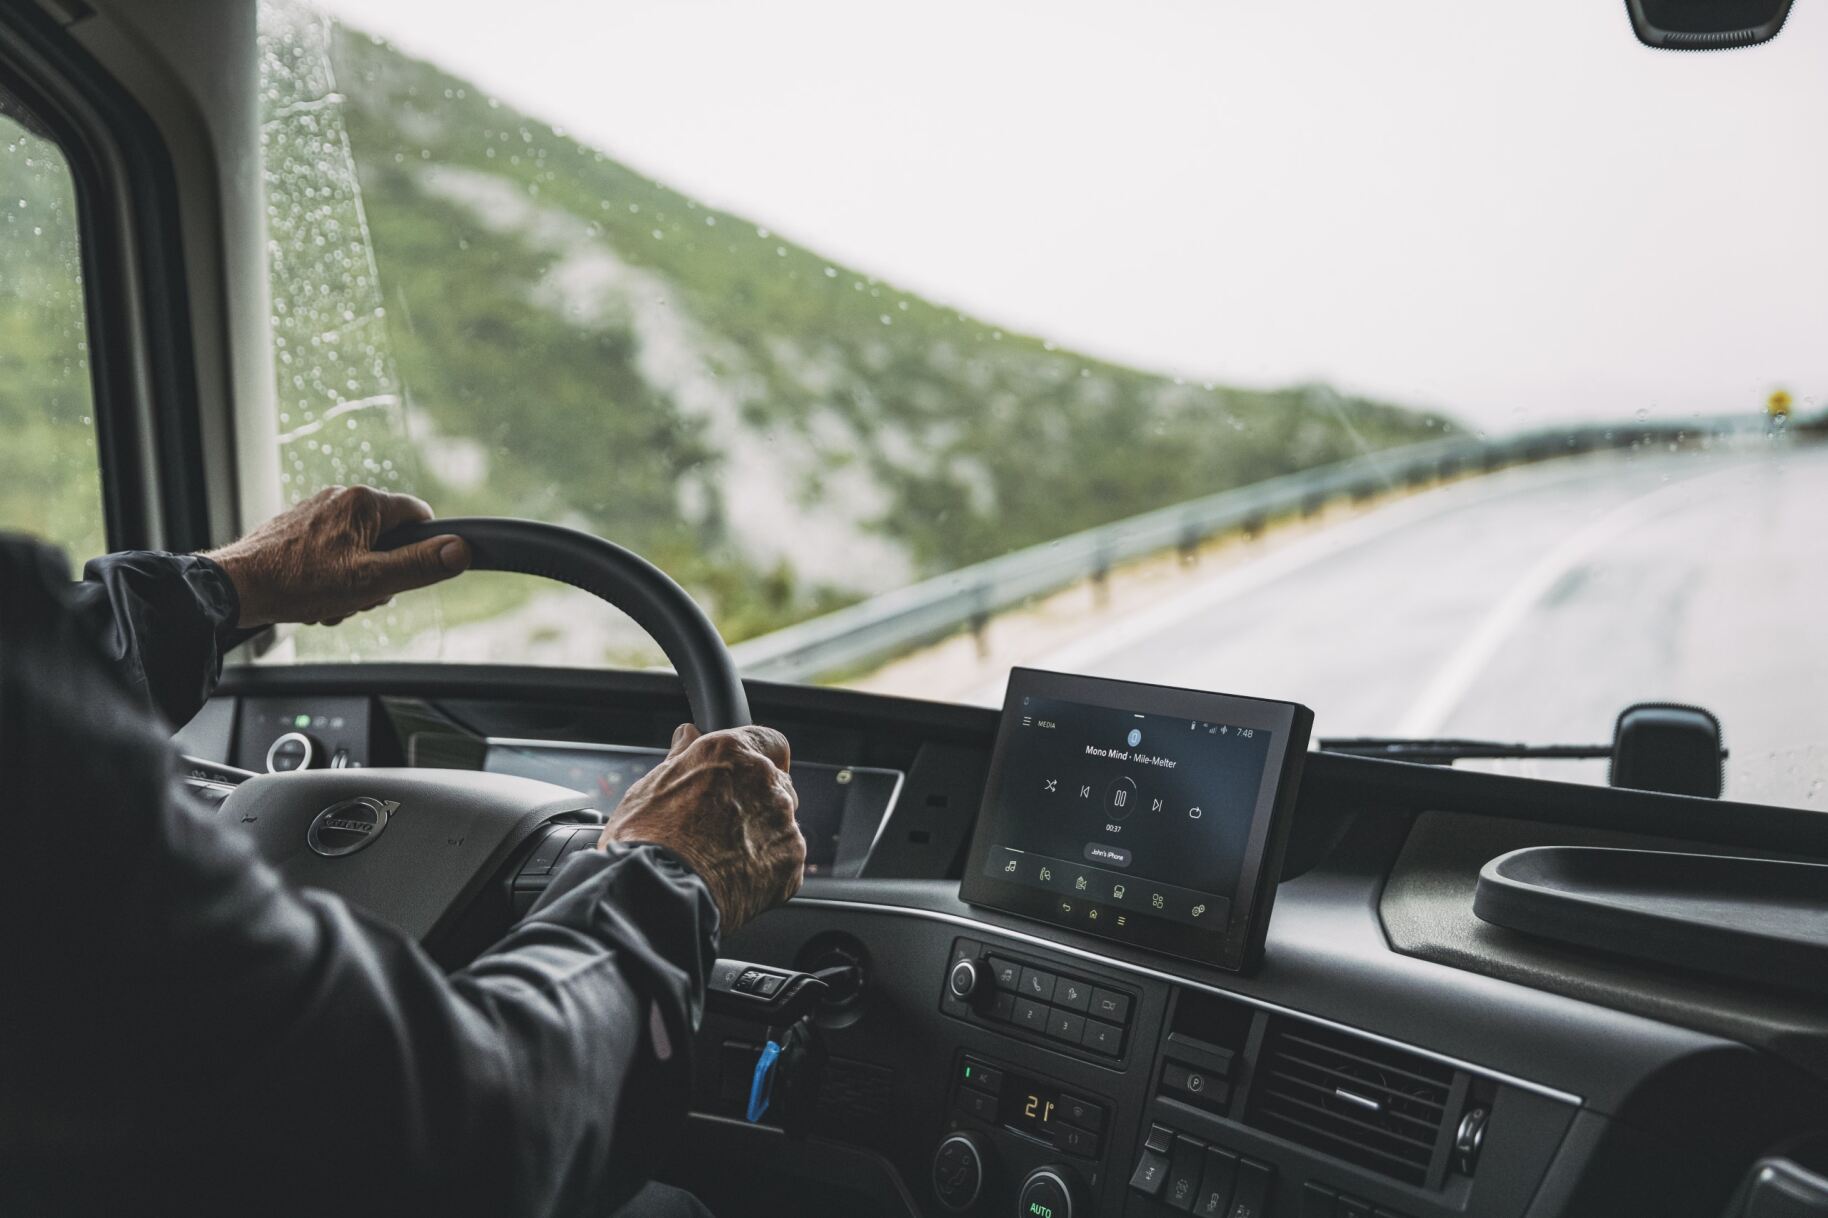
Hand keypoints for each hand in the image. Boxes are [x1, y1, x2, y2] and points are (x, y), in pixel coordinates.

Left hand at [204, 485, 470, 627]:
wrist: (237, 588)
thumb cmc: (300, 583)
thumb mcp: (371, 582)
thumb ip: (420, 565)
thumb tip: (462, 550)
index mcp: (364, 502)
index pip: (421, 517)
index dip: (420, 552)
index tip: (400, 577)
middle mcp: (342, 496)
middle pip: (389, 537)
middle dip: (380, 573)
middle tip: (358, 596)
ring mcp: (317, 509)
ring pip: (360, 548)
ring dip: (354, 580)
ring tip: (331, 599)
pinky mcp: (299, 525)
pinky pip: (333, 550)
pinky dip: (330, 575)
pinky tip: (313, 594)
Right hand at [601, 724, 804, 933]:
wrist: (658, 893)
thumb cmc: (646, 840)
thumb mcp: (652, 787)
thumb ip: (682, 757)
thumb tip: (687, 735)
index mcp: (731, 754)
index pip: (770, 742)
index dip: (762, 759)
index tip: (750, 776)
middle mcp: (764, 780)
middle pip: (777, 785)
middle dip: (758, 802)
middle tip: (723, 827)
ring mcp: (782, 821)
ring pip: (781, 825)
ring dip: (761, 837)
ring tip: (722, 859)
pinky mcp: (791, 860)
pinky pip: (784, 861)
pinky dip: (766, 870)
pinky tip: (734, 878)